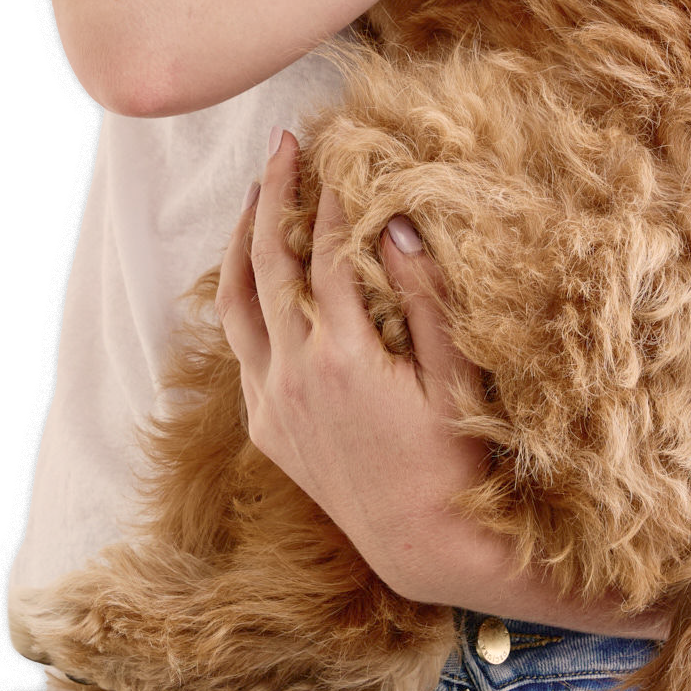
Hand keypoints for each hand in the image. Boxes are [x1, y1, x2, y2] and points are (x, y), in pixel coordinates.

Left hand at [213, 129, 485, 587]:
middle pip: (267, 263)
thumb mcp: (455, 375)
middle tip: (284, 146)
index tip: (341, 159)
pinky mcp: (266, 429)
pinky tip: (260, 279)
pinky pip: (242, 351)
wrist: (423, 544)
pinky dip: (244, 303)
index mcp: (343, 358)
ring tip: (255, 197)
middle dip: (273, 196)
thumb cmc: (455, 457)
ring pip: (235, 306)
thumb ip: (426, 296)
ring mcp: (273, 404)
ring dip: (240, 244)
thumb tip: (396, 224)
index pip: (327, 254)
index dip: (333, 201)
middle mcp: (294, 377)